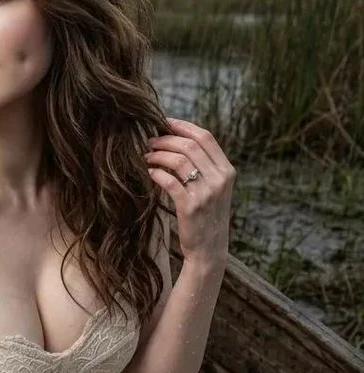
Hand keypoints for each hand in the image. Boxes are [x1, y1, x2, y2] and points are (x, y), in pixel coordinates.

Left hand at [144, 117, 234, 267]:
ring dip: (158, 155)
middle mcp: (219, 179)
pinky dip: (156, 173)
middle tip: (149, 141)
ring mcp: (206, 193)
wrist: (209, 250)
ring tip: (146, 156)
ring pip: (178, 160)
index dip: (183, 126)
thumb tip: (178, 142)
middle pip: (190, 145)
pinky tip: (150, 172)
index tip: (165, 122)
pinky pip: (169, 181)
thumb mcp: (214, 189)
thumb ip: (204, 167)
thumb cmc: (206, 217)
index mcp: (227, 170)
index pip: (206, 137)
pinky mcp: (190, 206)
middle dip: (166, 139)